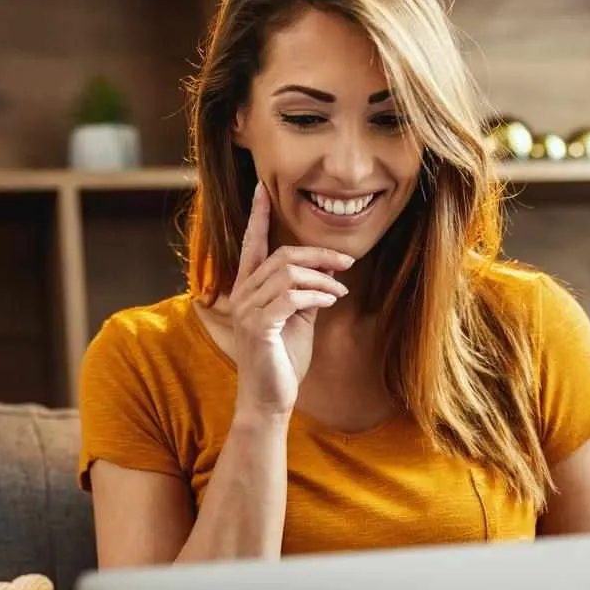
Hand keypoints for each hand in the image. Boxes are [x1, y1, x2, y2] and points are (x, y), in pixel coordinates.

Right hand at [222, 182, 353, 417]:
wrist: (270, 400)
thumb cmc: (283, 360)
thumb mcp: (299, 320)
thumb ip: (306, 293)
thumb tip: (326, 271)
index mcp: (249, 289)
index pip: (252, 244)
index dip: (258, 216)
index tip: (263, 189)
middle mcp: (242, 295)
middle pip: (282, 255)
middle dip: (318, 255)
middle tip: (347, 263)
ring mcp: (247, 310)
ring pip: (288, 274)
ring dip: (322, 279)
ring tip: (340, 291)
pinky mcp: (258, 327)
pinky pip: (291, 297)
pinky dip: (316, 295)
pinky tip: (331, 302)